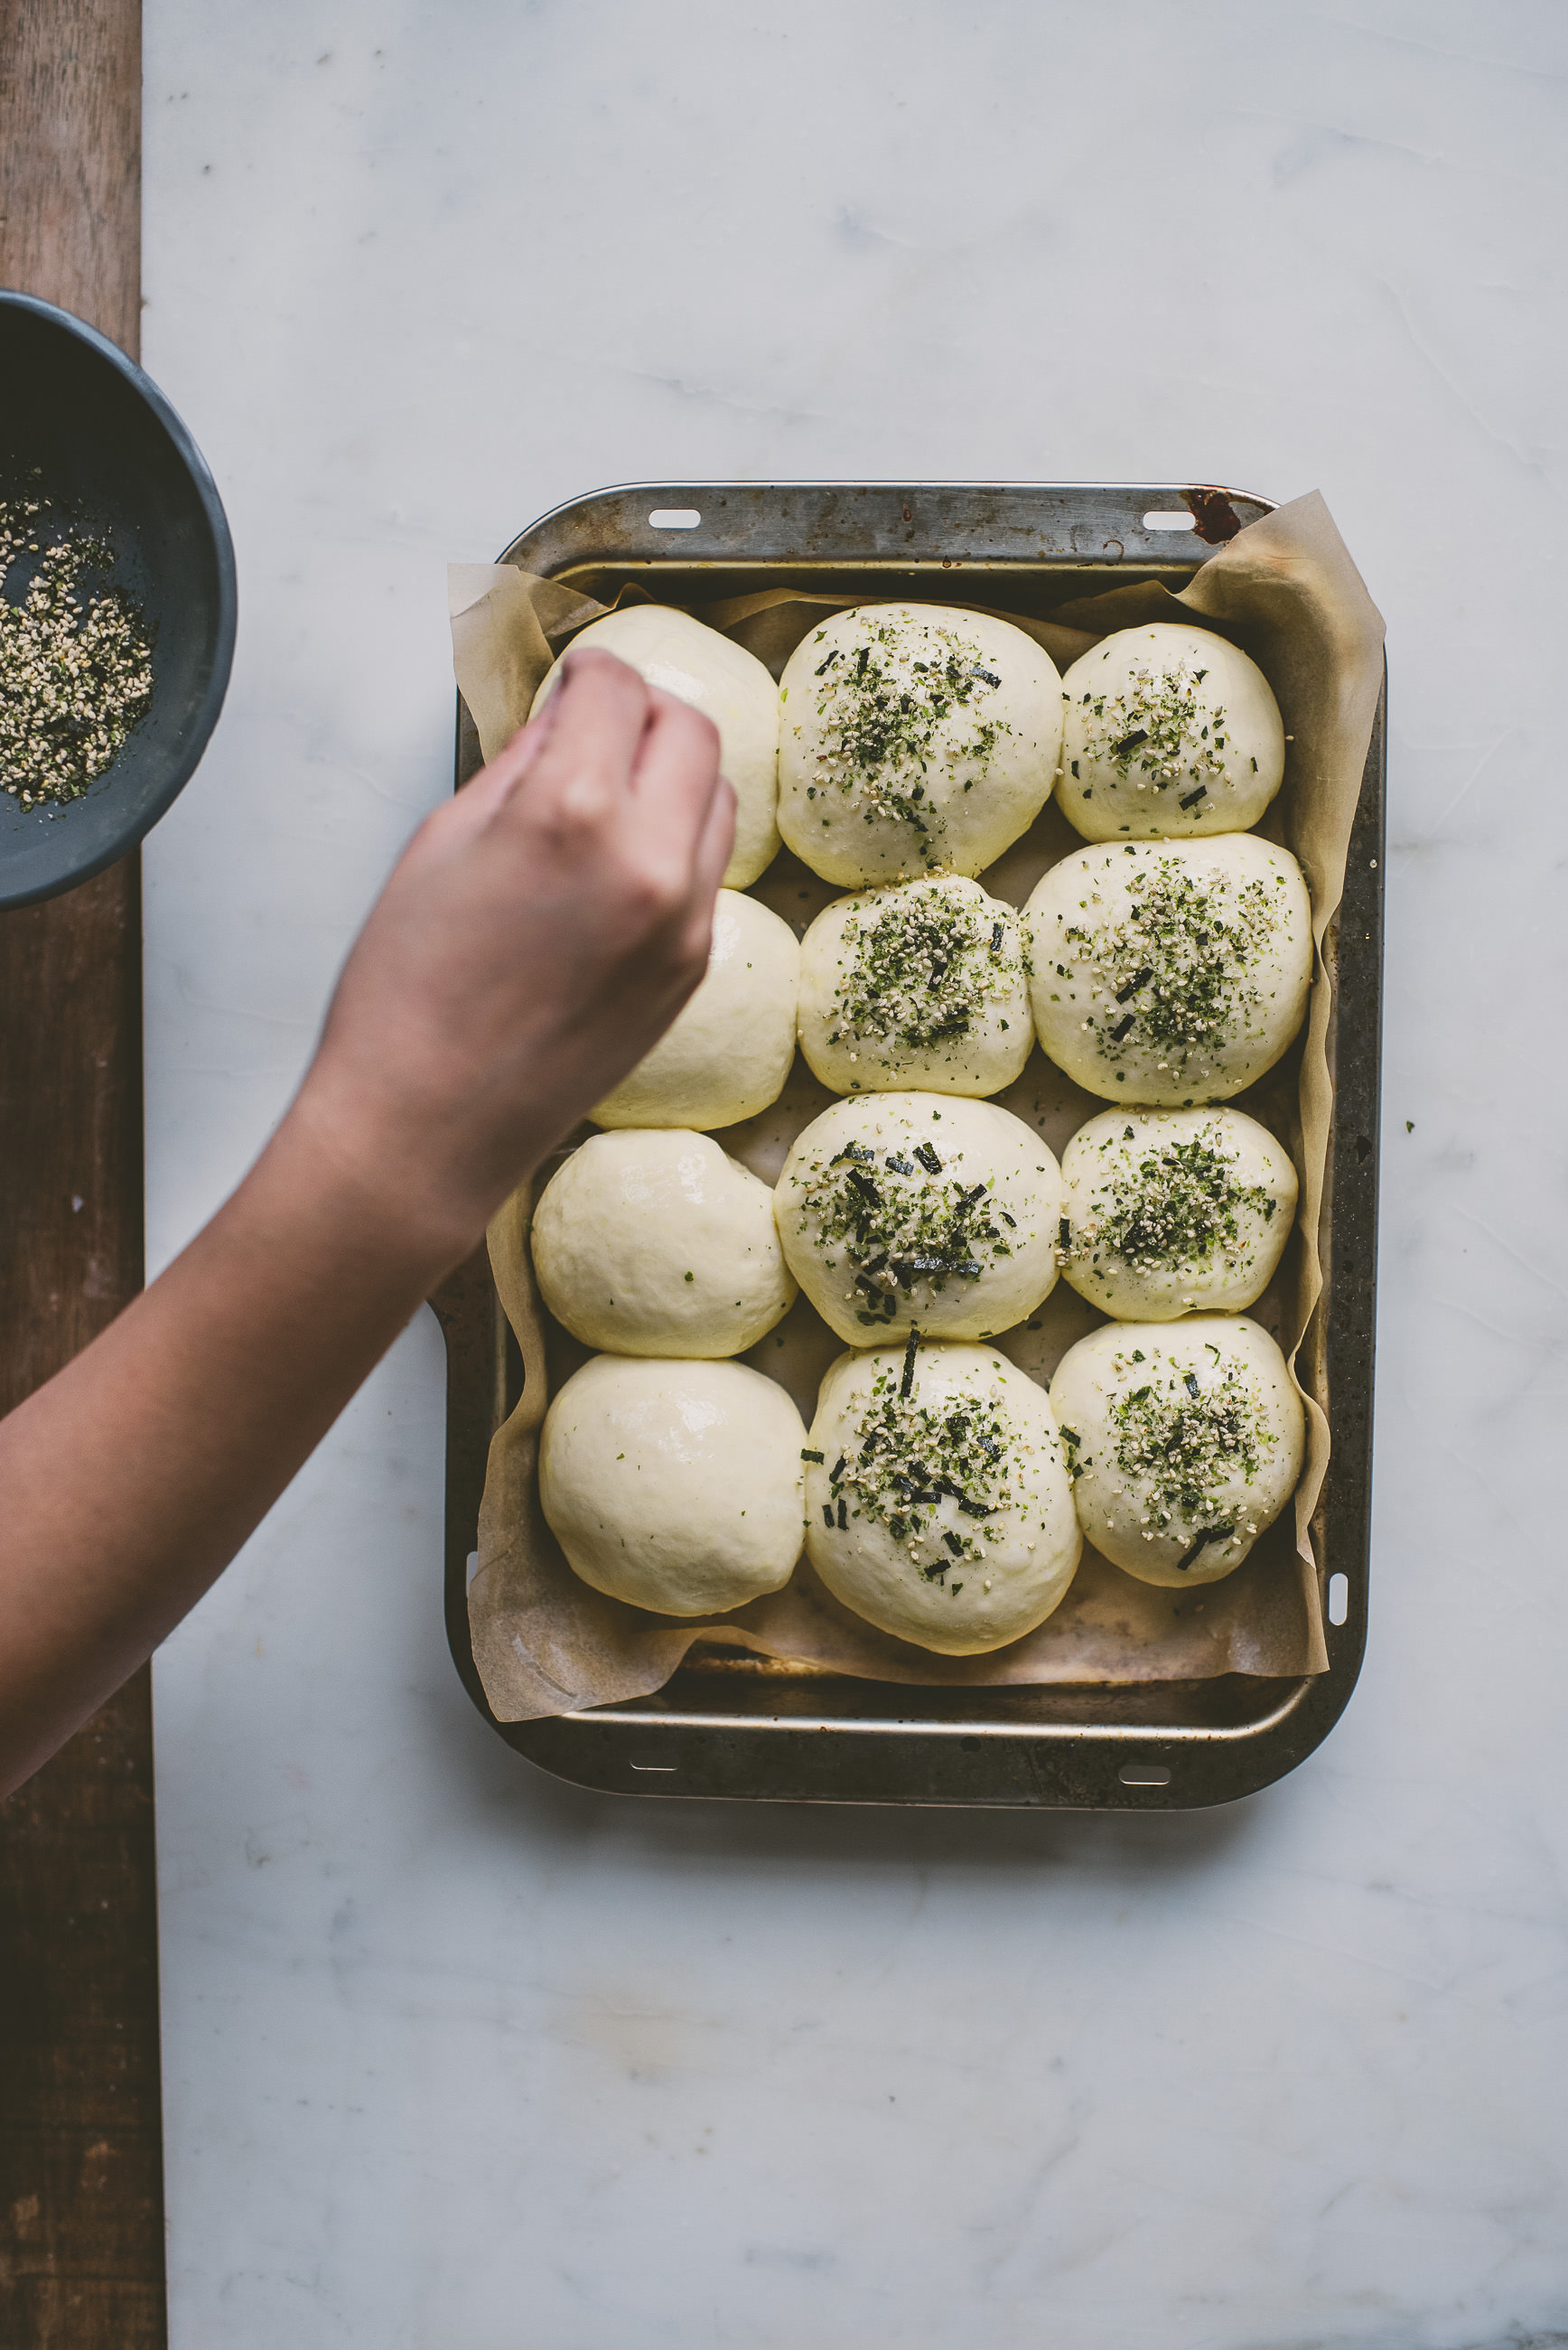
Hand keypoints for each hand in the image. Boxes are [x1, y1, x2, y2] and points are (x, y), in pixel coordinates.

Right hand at [288, 646, 734, 1268]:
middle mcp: (648, 862)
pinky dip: (674, 843)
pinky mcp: (693, 968)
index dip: (588, 670)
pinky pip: (707, 870)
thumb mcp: (442, 840)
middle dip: (644, 710)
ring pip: (718, 798)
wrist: (427, 1128)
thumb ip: (523, 764)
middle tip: (597, 721)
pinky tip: (613, 864)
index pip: (618, 687)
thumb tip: (569, 718)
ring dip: (672, 774)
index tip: (573, 679)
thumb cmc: (408, 993)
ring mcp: (684, 921)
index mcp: (572, 813)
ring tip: (607, 793)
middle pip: (692, 729)